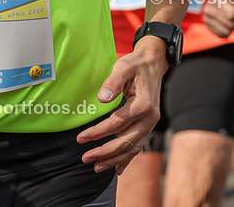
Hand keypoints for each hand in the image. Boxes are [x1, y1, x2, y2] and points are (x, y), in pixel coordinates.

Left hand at [77, 37, 165, 173]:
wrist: (152, 64)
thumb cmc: (135, 65)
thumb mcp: (123, 67)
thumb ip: (113, 82)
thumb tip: (102, 98)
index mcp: (143, 105)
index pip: (116, 124)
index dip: (97, 133)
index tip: (81, 138)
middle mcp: (149, 118)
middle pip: (126, 141)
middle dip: (105, 152)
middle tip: (86, 158)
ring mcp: (150, 124)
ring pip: (133, 148)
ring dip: (114, 159)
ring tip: (97, 167)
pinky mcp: (148, 126)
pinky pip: (138, 145)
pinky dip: (128, 158)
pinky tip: (117, 169)